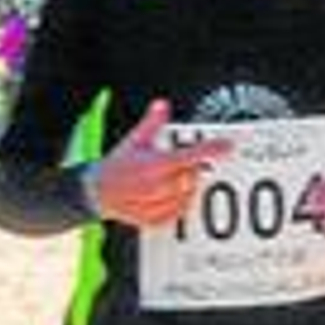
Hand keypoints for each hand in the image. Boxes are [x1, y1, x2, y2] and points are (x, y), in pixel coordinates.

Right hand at [85, 99, 230, 228]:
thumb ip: (152, 122)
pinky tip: (167, 194)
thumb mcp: (134, 140)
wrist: (96, 192)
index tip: (228, 146)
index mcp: (155, 165)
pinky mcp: (155, 220)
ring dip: (186, 186)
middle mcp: (157, 187)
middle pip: (193, 177)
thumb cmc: (117, 165)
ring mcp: (157, 205)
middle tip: (181, 163)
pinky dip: (179, 203)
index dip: (211, 150)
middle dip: (192, 169)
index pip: (191, 156)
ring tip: (169, 179)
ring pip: (188, 195)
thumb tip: (162, 104)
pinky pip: (179, 212)